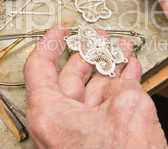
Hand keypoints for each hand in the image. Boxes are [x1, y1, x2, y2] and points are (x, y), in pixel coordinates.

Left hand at [24, 25, 166, 147]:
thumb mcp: (126, 107)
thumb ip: (121, 84)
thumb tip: (122, 80)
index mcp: (48, 114)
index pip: (38, 67)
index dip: (49, 43)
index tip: (60, 30)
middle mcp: (57, 124)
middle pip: (69, 77)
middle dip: (88, 53)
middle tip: (98, 38)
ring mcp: (78, 134)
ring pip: (91, 91)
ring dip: (108, 69)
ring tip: (120, 51)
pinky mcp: (97, 141)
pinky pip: (104, 107)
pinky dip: (117, 88)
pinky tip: (128, 72)